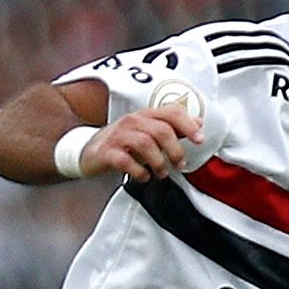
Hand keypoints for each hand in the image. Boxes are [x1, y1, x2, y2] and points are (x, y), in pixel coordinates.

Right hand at [80, 106, 204, 181]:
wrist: (89, 152)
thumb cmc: (124, 143)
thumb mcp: (149, 132)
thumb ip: (173, 128)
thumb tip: (198, 122)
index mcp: (146, 115)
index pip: (171, 112)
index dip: (188, 125)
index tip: (199, 139)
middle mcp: (133, 121)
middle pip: (161, 130)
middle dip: (175, 150)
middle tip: (180, 165)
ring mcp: (118, 136)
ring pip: (146, 144)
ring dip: (159, 162)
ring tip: (161, 173)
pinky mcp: (107, 152)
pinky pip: (126, 161)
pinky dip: (139, 171)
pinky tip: (144, 176)